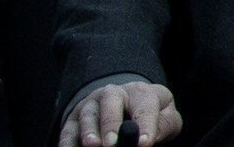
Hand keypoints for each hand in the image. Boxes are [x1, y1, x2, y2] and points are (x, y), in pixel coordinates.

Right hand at [65, 79, 179, 144]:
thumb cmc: (149, 115)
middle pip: (110, 101)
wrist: (126, 104)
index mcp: (141, 92)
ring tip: (92, 145)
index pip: (146, 105)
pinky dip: (68, 141)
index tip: (144, 143)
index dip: (146, 124)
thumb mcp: (165, 116)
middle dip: (111, 123)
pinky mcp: (73, 119)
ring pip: (88, 114)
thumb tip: (145, 140)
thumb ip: (164, 125)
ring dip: (88, 131)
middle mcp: (114, 94)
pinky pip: (68, 130)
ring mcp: (91, 105)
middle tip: (111, 143)